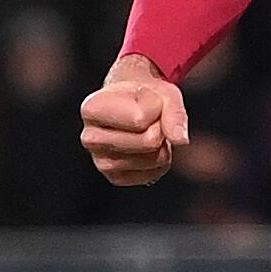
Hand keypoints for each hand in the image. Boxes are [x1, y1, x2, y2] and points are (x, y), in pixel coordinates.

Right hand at [81, 52, 186, 185]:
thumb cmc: (145, 95)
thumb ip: (175, 113)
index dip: (155, 106)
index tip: (145, 99)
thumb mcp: (164, 93)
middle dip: (159, 127)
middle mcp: (90, 138)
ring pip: (154, 158)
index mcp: (92, 109)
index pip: (140, 118)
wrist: (130, 104)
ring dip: (161, 144)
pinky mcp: (115, 178)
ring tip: (146, 130)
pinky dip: (160, 160)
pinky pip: (155, 173)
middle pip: (148, 141)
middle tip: (149, 118)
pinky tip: (146, 147)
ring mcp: (101, 162)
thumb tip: (181, 140)